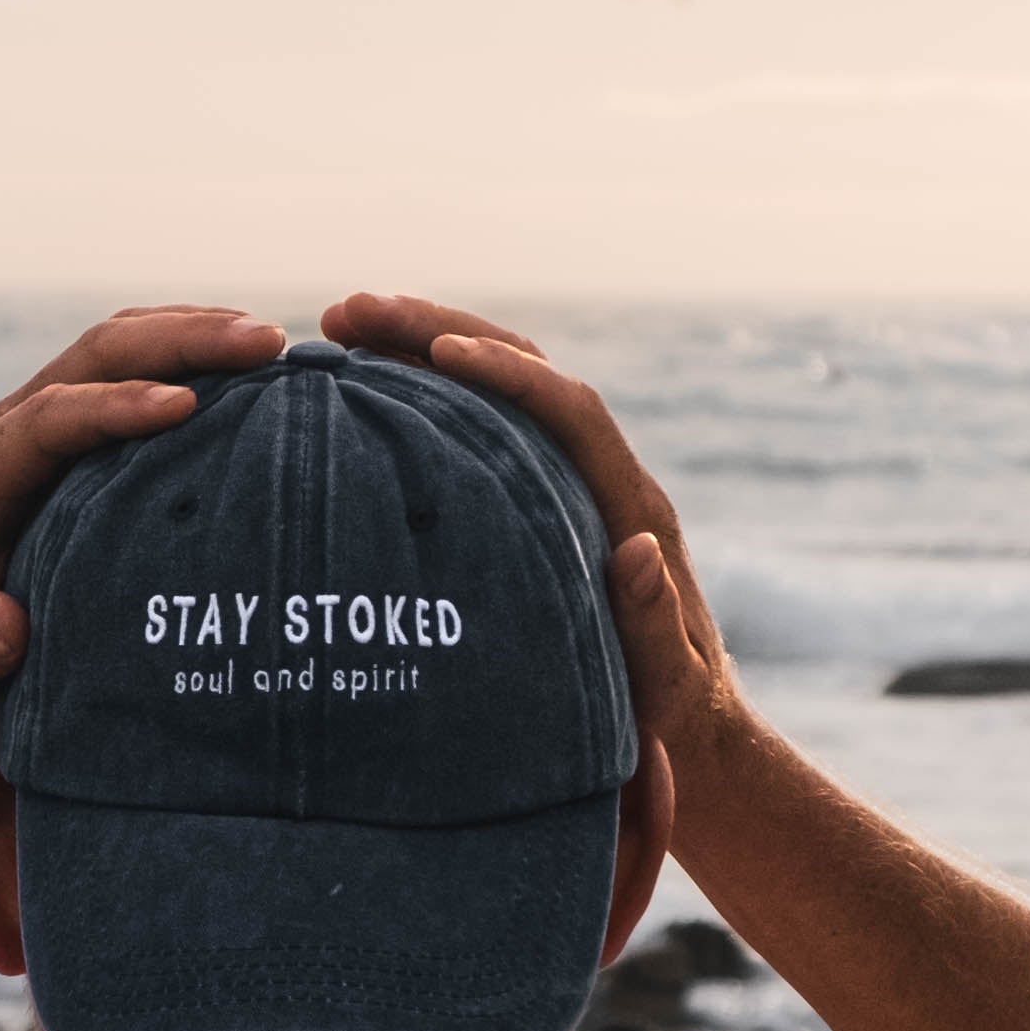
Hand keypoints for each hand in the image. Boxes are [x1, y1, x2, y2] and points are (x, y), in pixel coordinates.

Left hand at [0, 305, 287, 749]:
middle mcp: (3, 434)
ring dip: (189, 333)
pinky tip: (244, 368)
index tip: (185, 404)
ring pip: (111, 349)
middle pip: (91, 356)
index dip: (114, 405)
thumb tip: (5, 621)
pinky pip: (123, 372)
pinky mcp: (61, 434)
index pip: (47, 418)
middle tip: (266, 344)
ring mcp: (33, 424)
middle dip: (179, 340)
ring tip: (271, 343)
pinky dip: (183, 356)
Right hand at [320, 289, 743, 797]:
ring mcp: (567, 477)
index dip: (509, 374)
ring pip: (500, 381)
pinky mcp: (539, 493)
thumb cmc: (671, 712)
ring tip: (341, 325)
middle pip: (526, 367)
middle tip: (349, 311)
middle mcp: (601, 474)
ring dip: (424, 342)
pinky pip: (483, 420)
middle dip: (440, 328)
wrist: (688, 719)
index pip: (571, 410)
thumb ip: (652, 625)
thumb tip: (637, 548)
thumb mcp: (666, 682)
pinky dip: (427, 388)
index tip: (440, 354)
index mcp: (630, 508)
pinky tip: (364, 385)